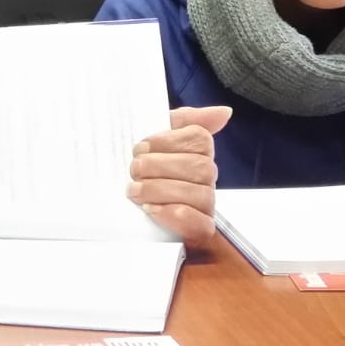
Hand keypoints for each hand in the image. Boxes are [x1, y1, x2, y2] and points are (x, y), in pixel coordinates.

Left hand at [128, 105, 231, 247]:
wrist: (119, 213)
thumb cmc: (141, 172)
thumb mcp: (154, 142)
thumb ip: (182, 122)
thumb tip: (225, 112)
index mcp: (197, 153)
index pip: (200, 139)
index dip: (168, 141)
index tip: (141, 148)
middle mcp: (206, 179)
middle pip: (199, 166)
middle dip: (160, 166)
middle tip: (134, 170)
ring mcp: (205, 206)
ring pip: (199, 194)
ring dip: (160, 190)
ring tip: (134, 190)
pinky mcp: (200, 233)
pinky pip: (202, 225)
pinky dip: (175, 215)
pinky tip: (151, 209)